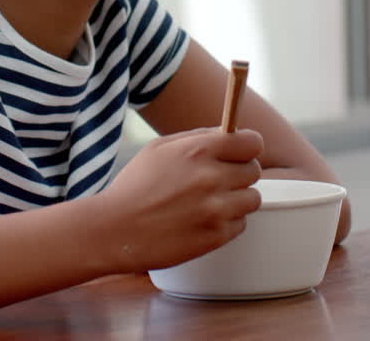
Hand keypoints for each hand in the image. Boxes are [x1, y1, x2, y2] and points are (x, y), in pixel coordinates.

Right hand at [95, 127, 263, 273]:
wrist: (115, 230)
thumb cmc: (135, 186)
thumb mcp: (159, 148)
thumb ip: (196, 137)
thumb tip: (227, 133)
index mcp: (198, 151)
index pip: (252, 142)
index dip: (247, 147)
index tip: (239, 153)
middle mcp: (211, 178)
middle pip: (254, 170)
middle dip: (239, 173)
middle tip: (219, 180)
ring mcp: (216, 210)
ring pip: (252, 199)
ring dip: (237, 199)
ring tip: (211, 202)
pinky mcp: (215, 236)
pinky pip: (240, 224)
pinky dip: (227, 223)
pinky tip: (202, 220)